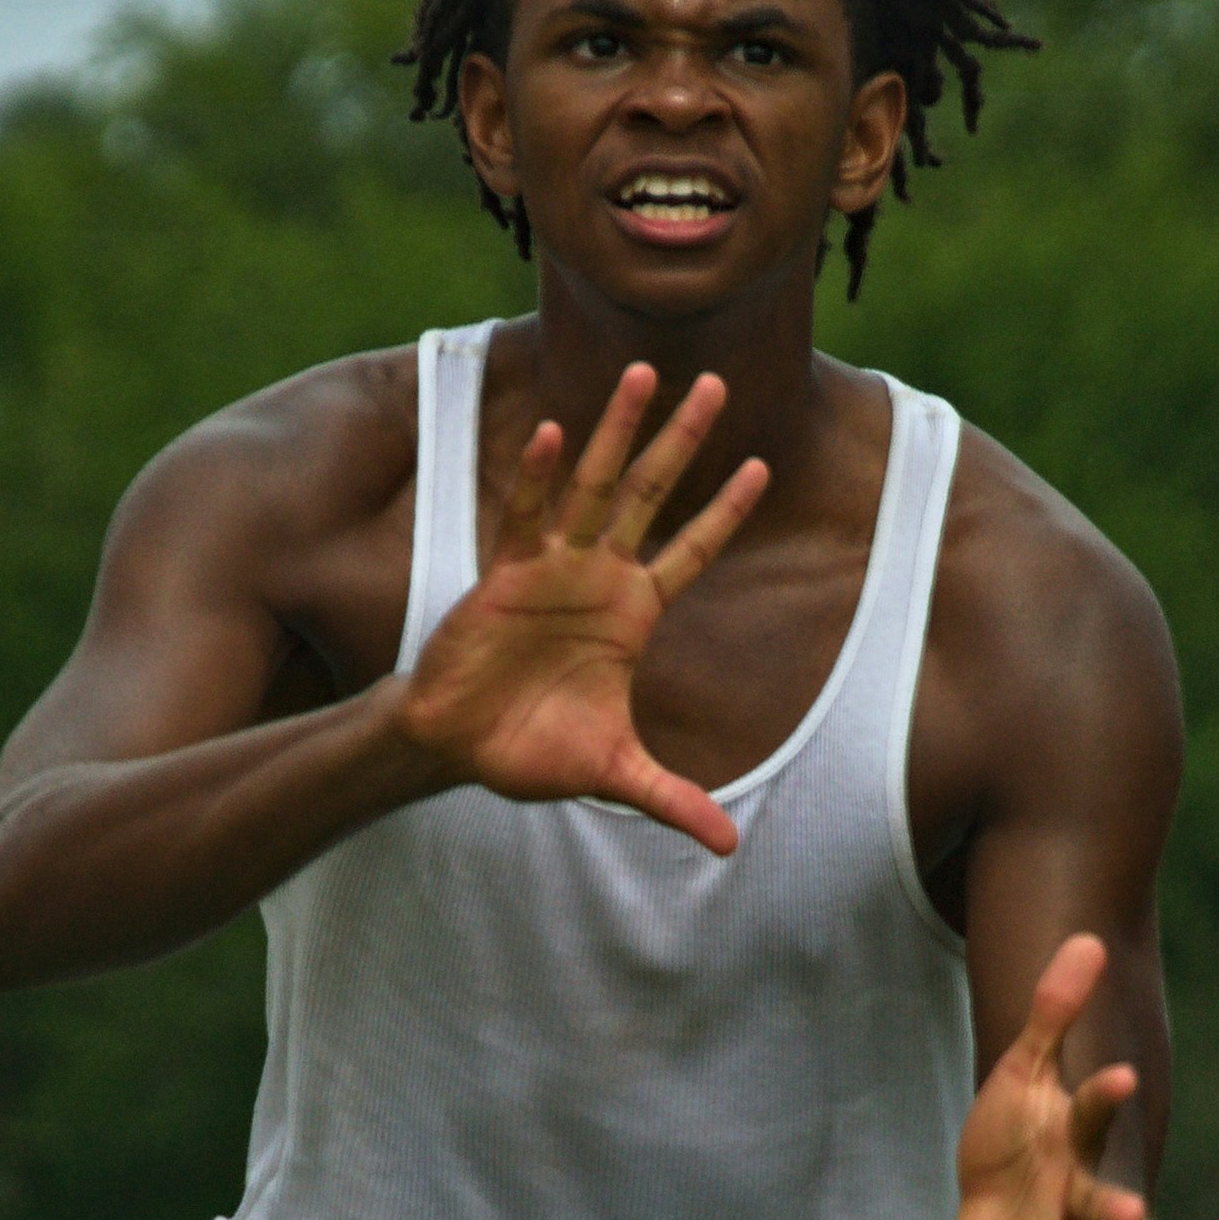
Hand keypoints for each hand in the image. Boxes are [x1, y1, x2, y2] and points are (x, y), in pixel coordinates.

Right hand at [396, 364, 772, 855]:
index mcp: (632, 614)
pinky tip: (555, 435)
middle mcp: (598, 579)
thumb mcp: (615, 774)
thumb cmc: (531, 749)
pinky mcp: (505, 575)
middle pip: (651, 495)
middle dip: (682, 440)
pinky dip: (540, 480)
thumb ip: (672, 799)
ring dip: (617, 431)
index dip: (724, 511)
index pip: (692, 550)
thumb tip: (729, 846)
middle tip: (716, 381)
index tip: (761, 466)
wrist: (457, 747)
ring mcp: (554, 569)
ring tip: (643, 373)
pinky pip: (527, 520)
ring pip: (595, 487)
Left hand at [952, 928, 1148, 1219]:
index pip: (1091, 1110)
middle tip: (1136, 1211)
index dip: (1105, 1094)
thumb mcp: (1025, 1067)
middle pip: (1095, 1198)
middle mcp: (1067, 1194)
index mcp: (1069, 1138)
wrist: (995, 1203)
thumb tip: (1087, 938)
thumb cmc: (1015, 1131)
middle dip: (1115, 1205)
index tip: (1120, 1074)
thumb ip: (1055, 1011)